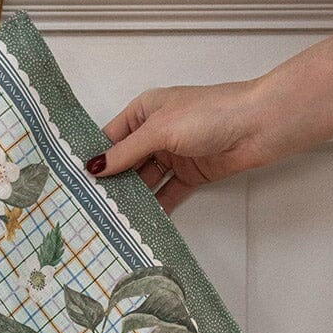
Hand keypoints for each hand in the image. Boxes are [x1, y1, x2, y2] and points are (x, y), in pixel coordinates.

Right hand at [92, 81, 285, 211]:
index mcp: (145, 111)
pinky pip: (167, 194)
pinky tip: (141, 221)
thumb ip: (127, 152)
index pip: (111, 137)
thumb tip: (95, 168)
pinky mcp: (190, 175)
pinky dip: (156, 207)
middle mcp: (156, 133)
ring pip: (146, 181)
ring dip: (132, 198)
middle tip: (90, 208)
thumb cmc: (210, 114)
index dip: (95, 158)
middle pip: (126, 163)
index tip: (75, 182)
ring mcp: (173, 155)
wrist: (257, 126)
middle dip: (112, 183)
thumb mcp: (160, 130)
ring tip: (112, 220)